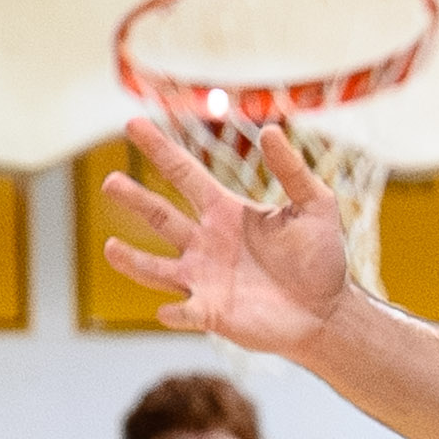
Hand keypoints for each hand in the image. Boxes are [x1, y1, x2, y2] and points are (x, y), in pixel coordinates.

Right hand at [102, 116, 352, 351]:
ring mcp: (204, 279)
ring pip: (157, 268)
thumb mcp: (315, 205)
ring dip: (133, 260)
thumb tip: (270, 131)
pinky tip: (166, 309)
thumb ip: (293, 170)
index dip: (159, 149)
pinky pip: (185, 312)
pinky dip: (175, 311)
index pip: (184, 173)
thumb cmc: (321, 257)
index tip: (132, 125)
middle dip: (135, 199)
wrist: (328, 311)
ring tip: (110, 248)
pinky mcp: (212, 313)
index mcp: (225, 211)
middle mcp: (206, 243)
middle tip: (110, 181)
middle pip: (160, 216)